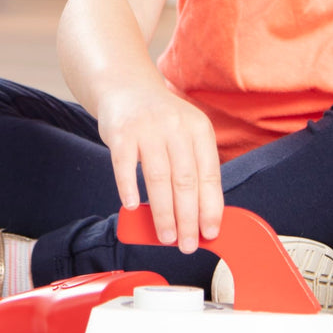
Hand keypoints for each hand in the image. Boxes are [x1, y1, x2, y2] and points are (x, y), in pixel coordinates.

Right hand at [98, 85, 222, 253]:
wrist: (126, 87)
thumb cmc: (161, 122)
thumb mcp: (186, 135)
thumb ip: (194, 168)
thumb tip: (201, 215)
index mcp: (200, 131)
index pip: (210, 176)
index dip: (211, 207)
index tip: (211, 233)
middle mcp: (177, 128)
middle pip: (186, 181)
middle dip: (188, 218)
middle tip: (187, 245)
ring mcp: (148, 128)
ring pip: (159, 178)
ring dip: (164, 212)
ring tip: (167, 237)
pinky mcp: (121, 132)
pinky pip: (125, 165)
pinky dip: (129, 187)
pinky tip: (133, 207)